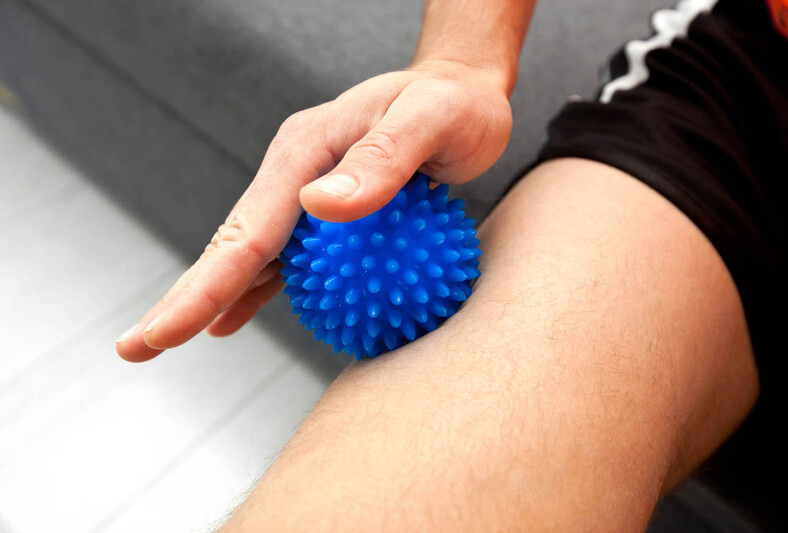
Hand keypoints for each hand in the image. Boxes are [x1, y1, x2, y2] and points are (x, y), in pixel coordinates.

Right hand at [115, 60, 512, 361]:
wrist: (464, 91)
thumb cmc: (457, 104)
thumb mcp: (433, 119)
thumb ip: (383, 159)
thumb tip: (319, 206)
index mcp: (304, 151)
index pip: (249, 229)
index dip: (207, 284)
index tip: (166, 331)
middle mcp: (295, 174)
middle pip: (235, 246)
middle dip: (186, 297)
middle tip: (135, 349)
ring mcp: (308, 194)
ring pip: (254, 256)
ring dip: (213, 297)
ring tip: (167, 340)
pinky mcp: (331, 213)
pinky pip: (291, 260)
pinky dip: (261, 291)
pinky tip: (234, 318)